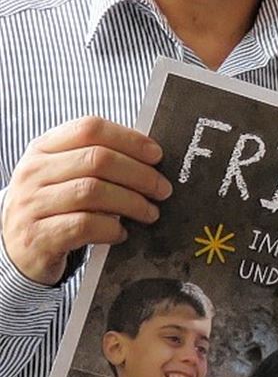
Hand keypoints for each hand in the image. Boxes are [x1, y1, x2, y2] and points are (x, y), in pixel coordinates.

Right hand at [1, 117, 171, 285]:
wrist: (15, 248)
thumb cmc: (53, 207)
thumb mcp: (64, 175)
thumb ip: (96, 161)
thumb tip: (150, 160)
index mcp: (43, 148)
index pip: (90, 128)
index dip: (129, 139)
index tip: (157, 155)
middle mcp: (34, 172)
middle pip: (97, 159)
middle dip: (139, 174)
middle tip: (162, 189)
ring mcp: (32, 204)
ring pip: (93, 191)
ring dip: (131, 203)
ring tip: (149, 212)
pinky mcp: (38, 236)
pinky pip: (84, 225)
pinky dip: (111, 229)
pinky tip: (121, 233)